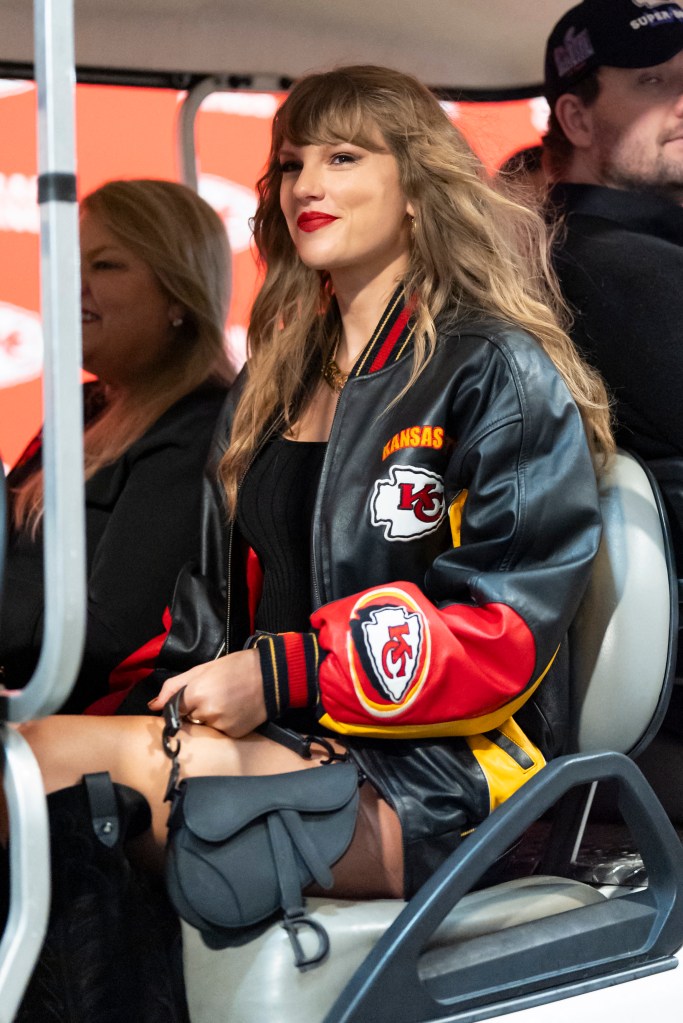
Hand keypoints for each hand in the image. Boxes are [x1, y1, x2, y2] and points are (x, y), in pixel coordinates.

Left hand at [147, 649, 265, 737]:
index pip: (174, 709)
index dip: (182, 703)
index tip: (191, 698)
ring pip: (204, 727)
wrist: (271, 675)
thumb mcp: (202, 669)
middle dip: (196, 710)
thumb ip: (173, 687)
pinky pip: (220, 732)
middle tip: (213, 694)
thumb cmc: (236, 667)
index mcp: (196, 694)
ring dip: (210, 718)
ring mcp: (221, 725)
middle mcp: (206, 713)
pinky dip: (224, 723)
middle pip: (189, 719)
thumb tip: (154, 705)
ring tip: (226, 701)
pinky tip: (234, 710)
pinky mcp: (233, 733)